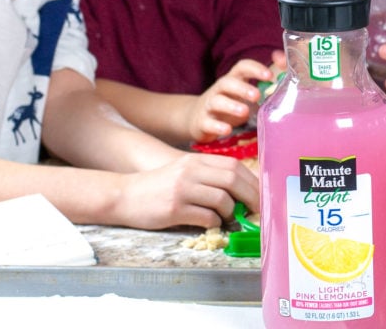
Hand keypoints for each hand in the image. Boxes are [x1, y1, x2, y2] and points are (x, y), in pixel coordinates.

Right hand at [121, 152, 259, 228]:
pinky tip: (210, 223)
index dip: (251, 181)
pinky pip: (206, 217)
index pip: (233, 166)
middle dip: (250, 197)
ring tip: (227, 218)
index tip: (260, 195)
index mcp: (195, 160)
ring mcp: (182, 189)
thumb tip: (242, 189)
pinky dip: (214, 223)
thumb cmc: (158, 187)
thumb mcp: (184, 172)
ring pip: (222, 200)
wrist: (125, 195)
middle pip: (232, 180)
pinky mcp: (174, 209)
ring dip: (230, 212)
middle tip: (256, 210)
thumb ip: (209, 176)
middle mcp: (190, 171)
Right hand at [188, 59, 274, 142]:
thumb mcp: (244, 95)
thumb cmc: (228, 104)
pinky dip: (217, 126)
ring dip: (231, 105)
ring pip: (216, 101)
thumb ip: (264, 87)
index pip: (241, 67)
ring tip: (245, 111)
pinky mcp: (202, 122)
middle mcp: (219, 90)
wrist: (196, 119)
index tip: (269, 75)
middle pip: (227, 82)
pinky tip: (227, 130)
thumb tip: (286, 75)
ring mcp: (209, 106)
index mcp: (232, 80)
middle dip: (242, 87)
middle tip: (257, 95)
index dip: (254, 68)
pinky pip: (208, 122)